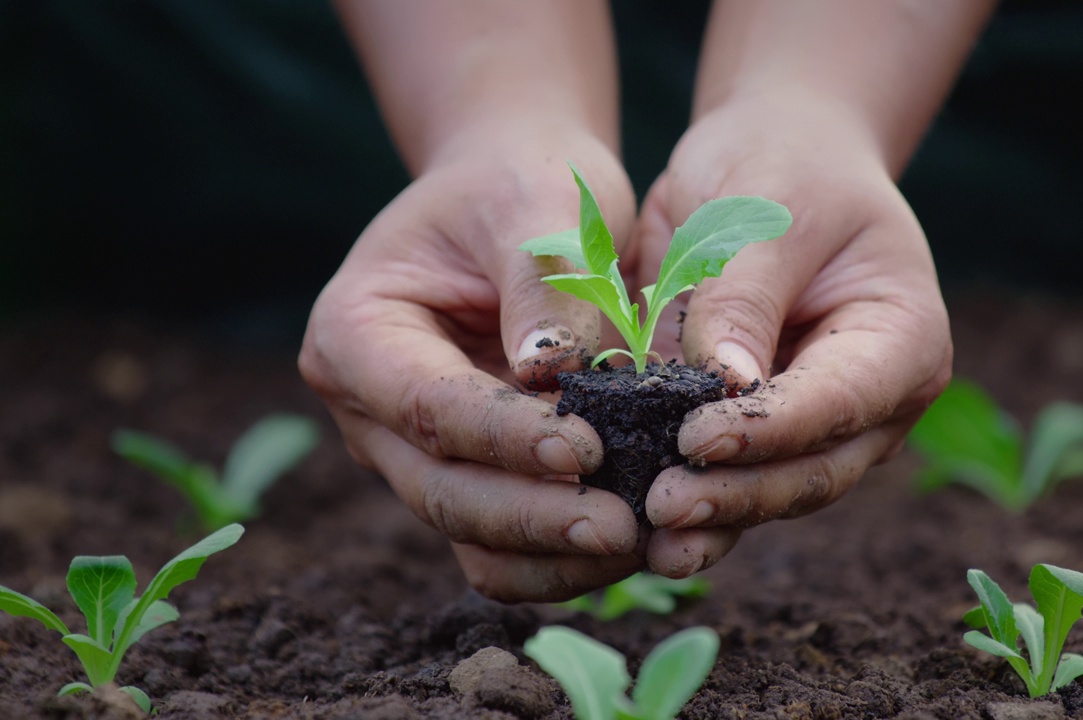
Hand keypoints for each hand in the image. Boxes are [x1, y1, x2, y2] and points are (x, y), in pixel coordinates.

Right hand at [299, 131, 645, 601]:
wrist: (523, 199)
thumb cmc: (521, 184)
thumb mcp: (535, 200)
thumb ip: (539, 280)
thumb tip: (549, 375)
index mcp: (357, 332)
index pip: (425, 404)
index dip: (503, 438)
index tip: (585, 451)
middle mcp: (371, 408)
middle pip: (441, 490)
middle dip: (532, 517)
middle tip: (624, 527)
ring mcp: (415, 453)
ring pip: (472, 537)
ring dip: (552, 554)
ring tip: (642, 543)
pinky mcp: (470, 478)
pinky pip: (507, 546)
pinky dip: (564, 555)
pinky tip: (638, 541)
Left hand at [625, 93, 952, 576]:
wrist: (769, 159)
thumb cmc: (783, 166)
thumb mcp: (770, 207)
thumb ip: (744, 296)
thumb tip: (722, 385)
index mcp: (901, 339)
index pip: (838, 400)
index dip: (769, 429)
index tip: (697, 440)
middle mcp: (870, 400)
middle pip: (812, 469)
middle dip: (738, 494)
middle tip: (663, 508)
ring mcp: (816, 426)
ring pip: (770, 490)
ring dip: (713, 517)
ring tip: (650, 540)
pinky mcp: (758, 432)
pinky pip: (726, 476)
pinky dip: (687, 494)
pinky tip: (635, 521)